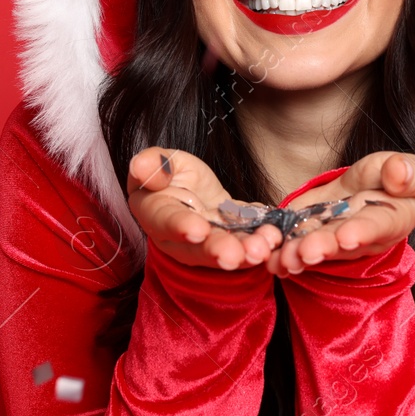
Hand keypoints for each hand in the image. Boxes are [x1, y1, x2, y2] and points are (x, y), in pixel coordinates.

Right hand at [126, 147, 283, 270]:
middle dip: (217, 251)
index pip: (164, 221)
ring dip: (243, 252)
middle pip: (196, 248)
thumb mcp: (162, 160)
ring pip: (223, 251)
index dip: (180, 227)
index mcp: (154, 212)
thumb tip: (140, 167)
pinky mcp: (232, 240)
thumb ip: (153, 163)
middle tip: (235, 255)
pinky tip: (274, 237)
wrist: (191, 191)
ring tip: (261, 249)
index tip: (198, 230)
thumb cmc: (170, 175)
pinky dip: (260, 240)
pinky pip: (246, 242)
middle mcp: (178, 238)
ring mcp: (207, 244)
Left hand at [265, 152, 414, 276]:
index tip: (346, 237)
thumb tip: (399, 172)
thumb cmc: (390, 178)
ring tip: (284, 257)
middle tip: (306, 251)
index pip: (381, 225)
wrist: (364, 188)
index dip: (363, 232)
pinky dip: (282, 255)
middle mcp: (364, 238)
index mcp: (394, 219)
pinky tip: (271, 259)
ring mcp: (335, 242)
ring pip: (318, 249)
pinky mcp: (312, 238)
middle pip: (344, 244)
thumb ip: (407, 172)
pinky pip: (297, 247)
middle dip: (324, 247)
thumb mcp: (404, 167)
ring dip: (299, 254)